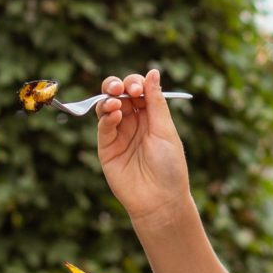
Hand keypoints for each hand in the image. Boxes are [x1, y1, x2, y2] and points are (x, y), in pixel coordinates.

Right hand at [94, 70, 192, 228]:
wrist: (160, 201)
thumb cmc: (170, 167)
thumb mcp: (165, 130)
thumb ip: (155, 102)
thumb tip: (152, 72)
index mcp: (151, 116)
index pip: (139, 90)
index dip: (136, 83)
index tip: (138, 86)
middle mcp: (133, 122)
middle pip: (119, 94)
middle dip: (117, 85)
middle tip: (122, 88)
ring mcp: (119, 134)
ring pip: (106, 107)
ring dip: (109, 99)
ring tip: (116, 102)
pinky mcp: (106, 148)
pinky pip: (103, 127)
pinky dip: (107, 117)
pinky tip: (115, 115)